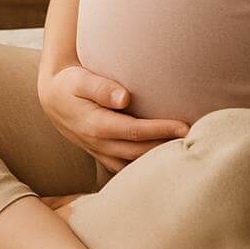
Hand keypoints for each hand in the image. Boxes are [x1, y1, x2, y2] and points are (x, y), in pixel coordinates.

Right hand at [37, 65, 189, 173]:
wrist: (52, 98)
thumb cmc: (70, 83)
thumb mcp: (80, 80)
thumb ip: (101, 87)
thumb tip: (124, 97)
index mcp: (96, 125)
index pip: (135, 131)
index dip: (160, 130)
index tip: (185, 127)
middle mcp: (99, 144)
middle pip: (139, 151)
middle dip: (167, 147)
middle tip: (197, 140)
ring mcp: (101, 153)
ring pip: (134, 164)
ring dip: (158, 161)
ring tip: (186, 153)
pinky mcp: (104, 155)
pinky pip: (126, 168)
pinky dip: (144, 168)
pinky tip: (165, 163)